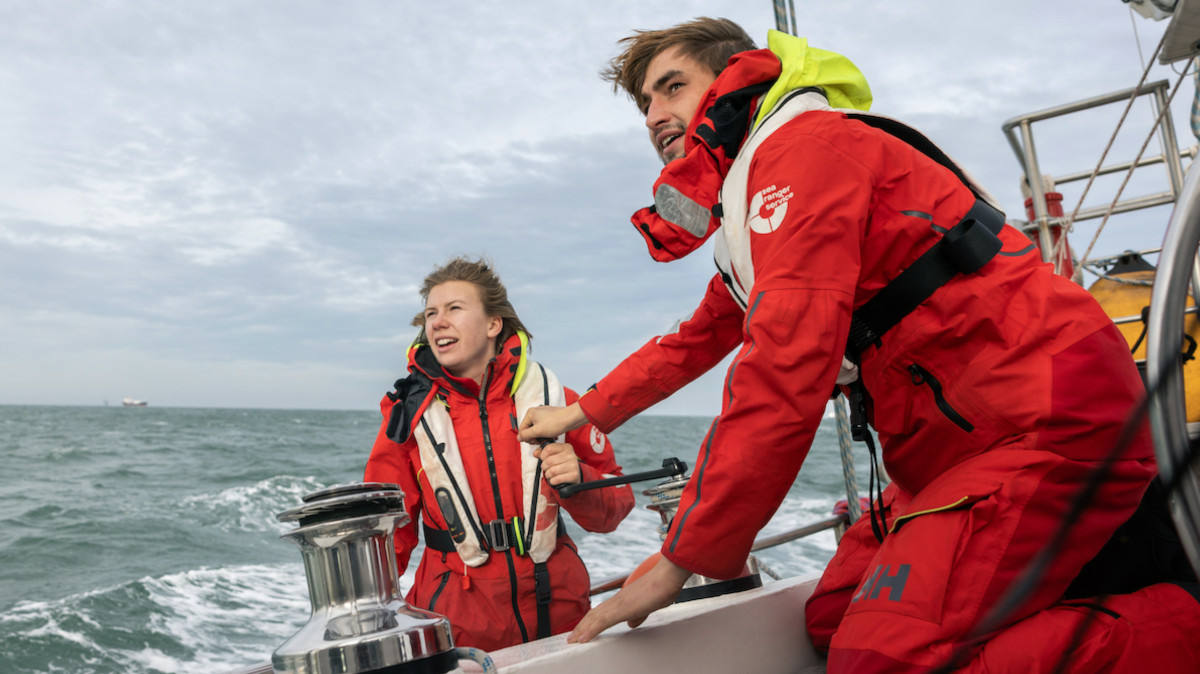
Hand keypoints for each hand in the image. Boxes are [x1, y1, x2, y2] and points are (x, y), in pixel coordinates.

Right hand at [518, 403, 586, 442]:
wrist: (571, 418)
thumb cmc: (555, 423)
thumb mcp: (538, 431)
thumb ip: (526, 435)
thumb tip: (518, 438)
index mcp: (530, 413)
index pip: (522, 429)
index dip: (527, 438)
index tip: (536, 442)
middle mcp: (535, 412)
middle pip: (529, 429)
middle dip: (535, 437)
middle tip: (542, 441)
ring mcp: (543, 414)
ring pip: (537, 430)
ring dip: (542, 436)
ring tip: (549, 439)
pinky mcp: (550, 418)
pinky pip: (544, 428)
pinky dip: (547, 433)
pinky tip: (553, 436)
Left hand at [533, 442, 581, 485]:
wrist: (574, 475)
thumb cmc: (562, 464)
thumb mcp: (555, 455)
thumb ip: (544, 452)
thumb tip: (535, 453)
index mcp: (566, 447)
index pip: (548, 448)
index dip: (542, 455)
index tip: (543, 459)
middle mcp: (571, 455)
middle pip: (549, 461)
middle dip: (544, 467)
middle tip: (547, 469)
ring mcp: (573, 465)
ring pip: (552, 471)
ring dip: (548, 475)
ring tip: (550, 474)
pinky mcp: (574, 475)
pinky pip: (556, 479)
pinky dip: (552, 481)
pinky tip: (554, 479)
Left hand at [567, 555, 691, 642]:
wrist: (668, 575)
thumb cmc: (663, 586)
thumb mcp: (650, 604)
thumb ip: (639, 613)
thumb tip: (632, 622)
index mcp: (623, 599)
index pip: (602, 611)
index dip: (590, 620)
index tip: (582, 629)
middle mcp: (617, 600)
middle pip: (594, 614)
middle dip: (582, 626)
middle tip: (571, 637)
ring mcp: (618, 603)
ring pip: (594, 618)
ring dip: (582, 629)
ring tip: (572, 640)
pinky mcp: (622, 608)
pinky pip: (602, 622)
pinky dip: (591, 630)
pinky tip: (583, 638)